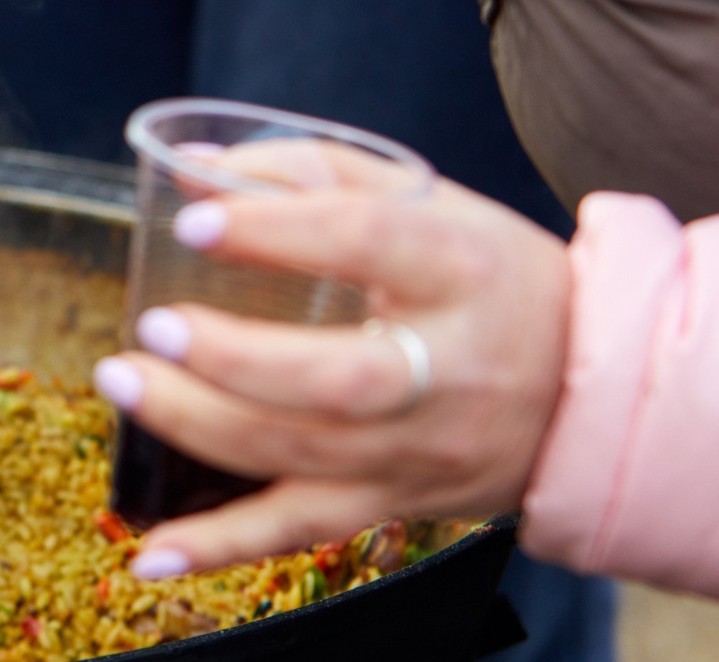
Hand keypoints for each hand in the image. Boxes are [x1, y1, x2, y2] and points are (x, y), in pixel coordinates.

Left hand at [91, 177, 572, 577]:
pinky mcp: (397, 501)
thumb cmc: (488, 275)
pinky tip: (149, 551)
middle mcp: (448, 371)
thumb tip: (182, 166)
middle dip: (234, 357)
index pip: (366, 243)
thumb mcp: (424, 203)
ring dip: (199, 427)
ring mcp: (421, 449)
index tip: (194, 222)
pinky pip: (301, 533)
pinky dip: (220, 547)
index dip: (276, 231)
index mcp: (459, 270)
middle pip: (339, 378)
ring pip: (306, 456)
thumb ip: (303, 173)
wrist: (594, 391)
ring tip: (123, 382)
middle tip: (153, 325)